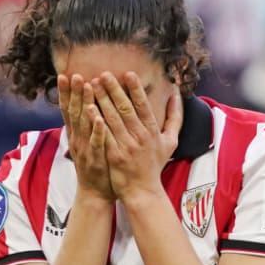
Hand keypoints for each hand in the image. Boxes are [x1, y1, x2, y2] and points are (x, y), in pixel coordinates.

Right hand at [58, 74, 113, 201]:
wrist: (95, 194)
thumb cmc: (94, 167)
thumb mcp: (86, 144)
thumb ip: (85, 127)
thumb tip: (85, 107)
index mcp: (75, 135)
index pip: (68, 110)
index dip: (66, 93)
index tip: (65, 75)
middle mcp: (77, 140)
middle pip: (74, 113)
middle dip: (74, 93)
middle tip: (75, 75)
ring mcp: (85, 149)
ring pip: (84, 123)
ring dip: (84, 104)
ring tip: (87, 87)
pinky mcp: (96, 159)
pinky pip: (97, 142)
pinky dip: (97, 130)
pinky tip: (99, 117)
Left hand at [87, 72, 179, 201]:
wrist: (143, 191)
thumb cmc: (155, 164)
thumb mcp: (171, 141)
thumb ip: (175, 117)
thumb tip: (176, 95)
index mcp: (153, 131)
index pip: (143, 106)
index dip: (135, 89)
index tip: (128, 73)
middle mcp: (140, 137)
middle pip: (125, 109)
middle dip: (114, 90)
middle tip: (104, 74)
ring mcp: (126, 146)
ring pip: (112, 119)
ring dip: (102, 100)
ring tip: (92, 85)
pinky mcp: (114, 155)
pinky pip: (104, 135)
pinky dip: (96, 121)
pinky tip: (87, 108)